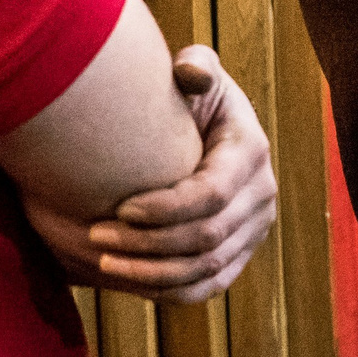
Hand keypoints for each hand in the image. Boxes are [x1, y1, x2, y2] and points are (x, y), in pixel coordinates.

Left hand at [60, 45, 279, 304]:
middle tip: (95, 236)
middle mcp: (261, 194)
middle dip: (148, 243)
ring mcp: (253, 229)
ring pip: (207, 269)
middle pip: (207, 238)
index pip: (212, 194)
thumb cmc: (186, 98)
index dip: (165, 208)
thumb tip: (190, 75)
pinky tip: (127, 280)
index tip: (119, 208)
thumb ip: (194, 65)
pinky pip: (208, 287)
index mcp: (250, 150)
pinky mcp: (239, 254)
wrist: (200, 131)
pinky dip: (168, 291)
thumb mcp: (194, 74)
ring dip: (152, 273)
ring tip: (104, 261)